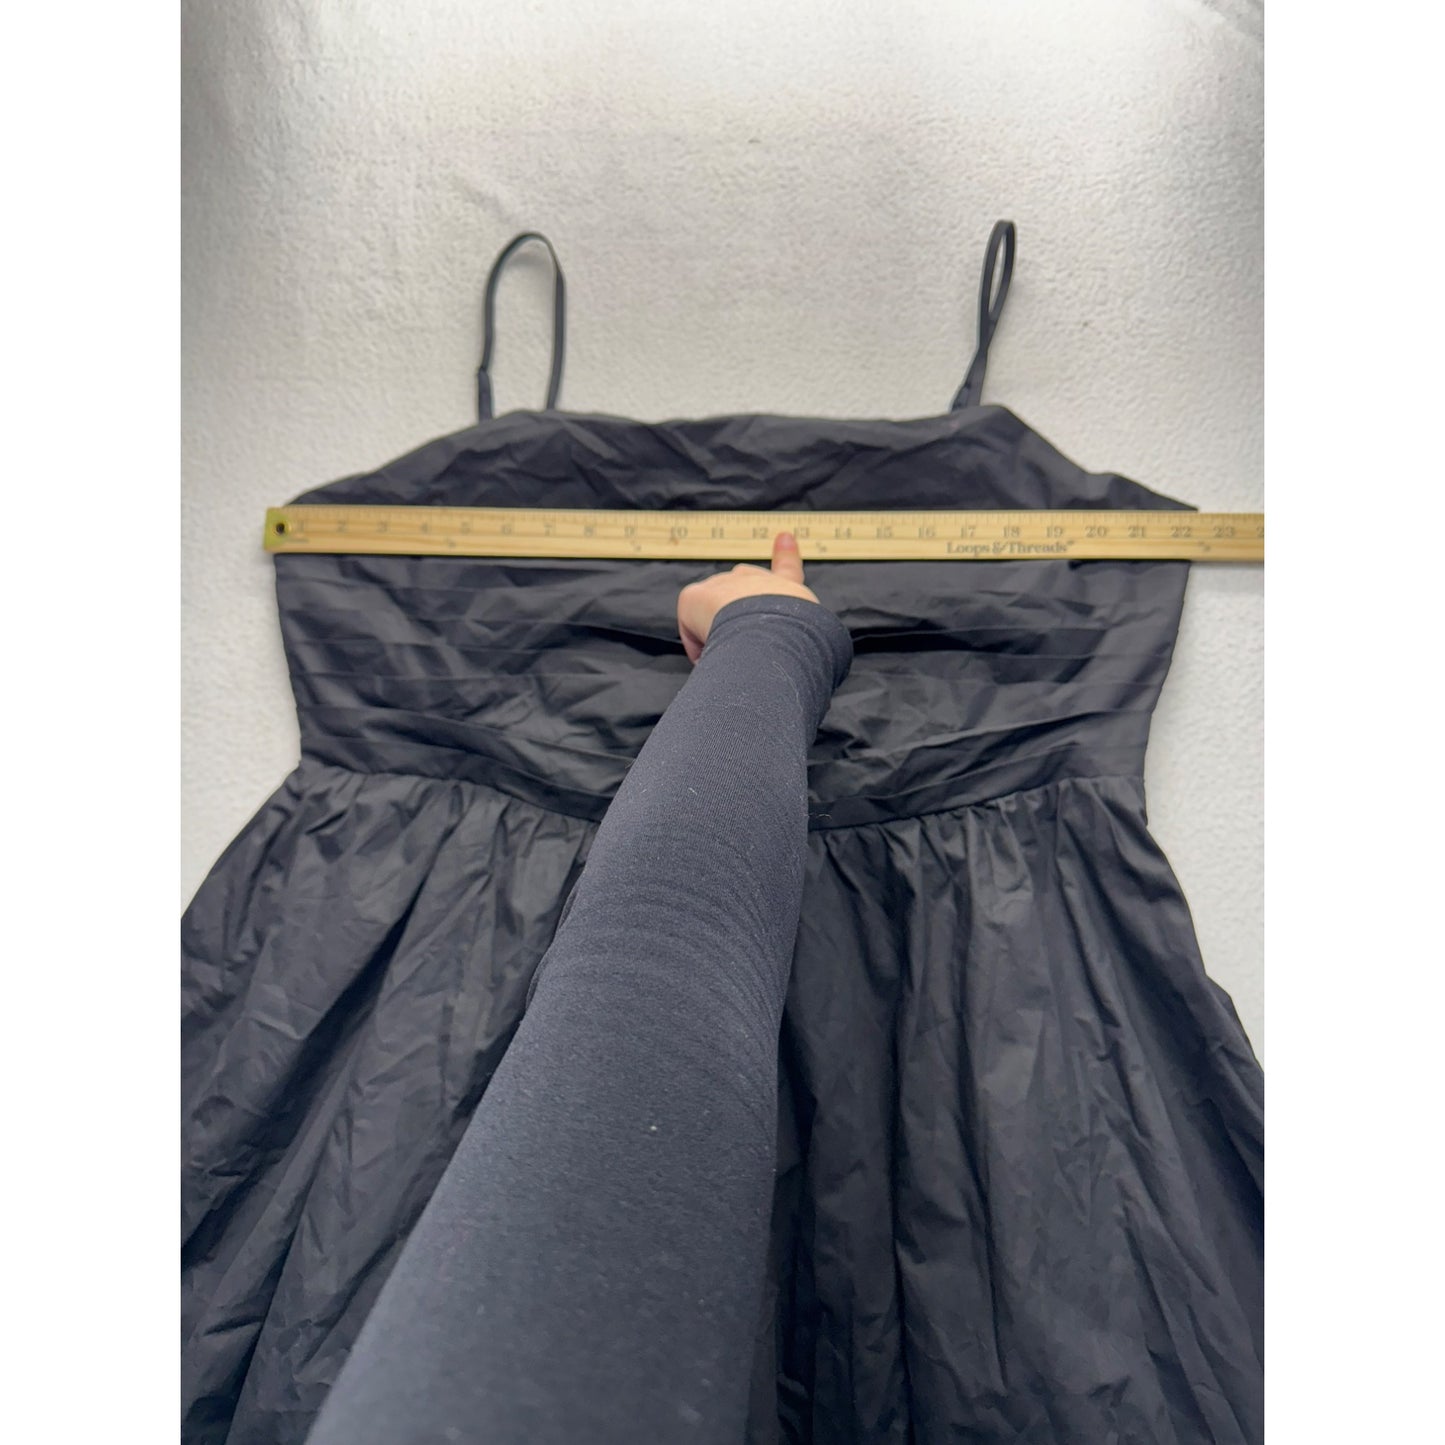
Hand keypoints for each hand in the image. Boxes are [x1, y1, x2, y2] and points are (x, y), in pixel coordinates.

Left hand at [677, 531, 818, 663]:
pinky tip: (713, 656)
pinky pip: (692, 629)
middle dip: (736, 613)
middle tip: (744, 640)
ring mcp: (723, 584)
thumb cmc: (798, 642)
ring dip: (718, 634)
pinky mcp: (695, 596)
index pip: (788, 568)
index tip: (784, 538)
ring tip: (733, 653)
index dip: (786, 554)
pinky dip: (700, 648)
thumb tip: (783, 659)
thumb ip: (802, 637)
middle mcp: (754, 581)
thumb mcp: (815, 637)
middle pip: (739, 591)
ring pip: (713, 613)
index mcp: (787, 589)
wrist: (774, 634)